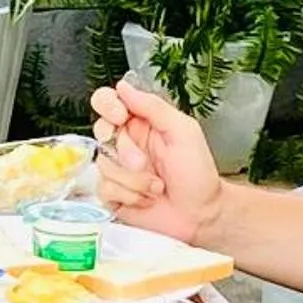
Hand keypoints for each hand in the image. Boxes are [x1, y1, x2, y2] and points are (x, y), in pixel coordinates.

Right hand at [91, 77, 222, 244]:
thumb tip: (124, 87)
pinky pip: (105, 188)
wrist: (201, 214)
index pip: (107, 101)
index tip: (120, 117)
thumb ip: (153, 106)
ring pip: (104, 164)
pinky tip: (147, 198)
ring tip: (156, 185)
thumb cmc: (198, 174)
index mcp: (141, 123)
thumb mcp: (183, 131)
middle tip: (146, 163)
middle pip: (101, 132)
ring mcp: (117, 169)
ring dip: (134, 179)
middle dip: (126, 152)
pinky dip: (130, 195)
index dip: (108, 106)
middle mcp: (125, 143)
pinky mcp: (113, 193)